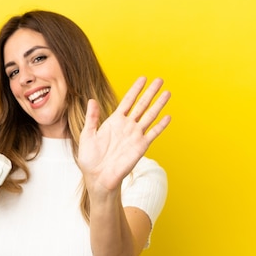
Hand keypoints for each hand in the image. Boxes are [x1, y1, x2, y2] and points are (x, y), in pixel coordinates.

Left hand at [78, 77, 170, 194]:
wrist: (97, 178)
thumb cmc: (90, 159)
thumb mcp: (87, 135)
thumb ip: (92, 118)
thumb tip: (92, 100)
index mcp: (114, 122)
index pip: (127, 101)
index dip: (135, 89)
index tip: (143, 78)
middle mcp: (127, 126)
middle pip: (142, 105)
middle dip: (151, 92)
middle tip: (160, 79)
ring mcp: (135, 136)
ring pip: (150, 116)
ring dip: (159, 104)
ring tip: (167, 92)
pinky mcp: (140, 147)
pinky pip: (153, 134)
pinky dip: (160, 125)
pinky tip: (168, 116)